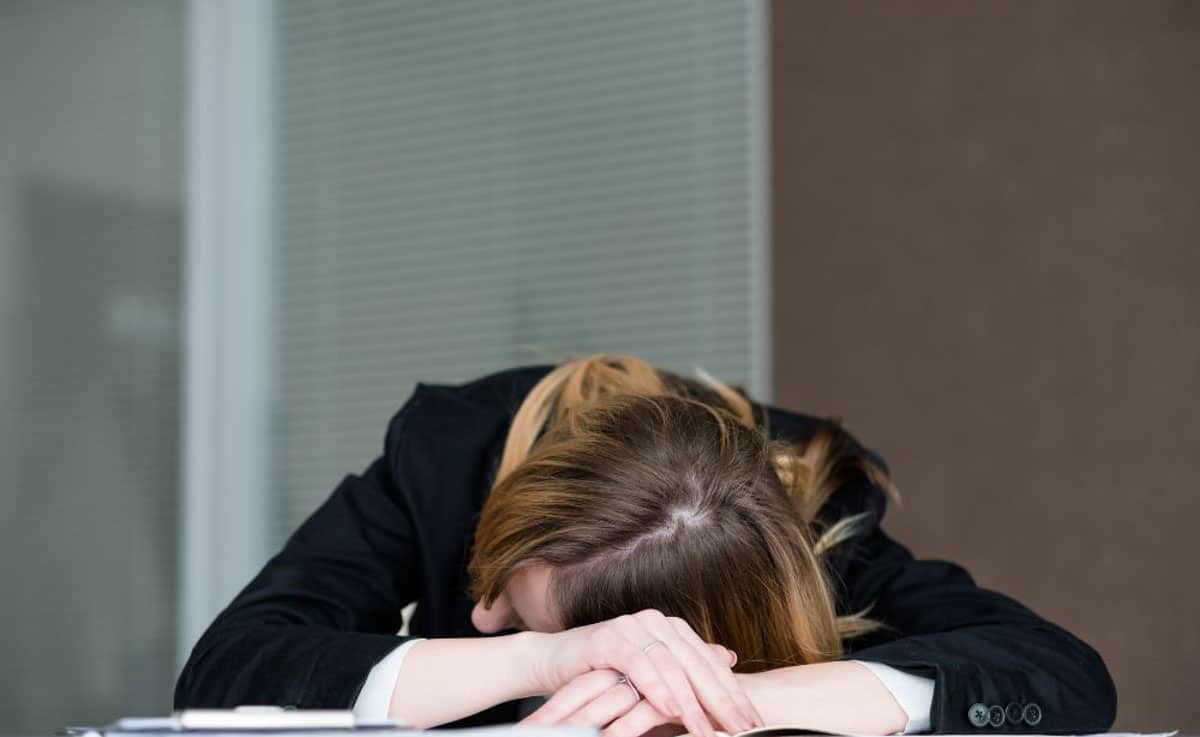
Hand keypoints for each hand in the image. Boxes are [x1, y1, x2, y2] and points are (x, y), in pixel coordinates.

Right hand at [526, 610, 761, 736]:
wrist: (554, 662)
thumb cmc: (604, 673)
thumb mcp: (651, 675)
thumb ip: (687, 665)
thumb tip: (729, 656)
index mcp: (673, 630)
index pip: (710, 665)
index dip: (733, 694)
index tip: (753, 723)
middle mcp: (658, 623)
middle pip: (698, 665)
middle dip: (722, 701)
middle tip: (743, 730)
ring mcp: (634, 626)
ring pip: (672, 666)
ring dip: (691, 702)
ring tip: (708, 730)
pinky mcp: (609, 637)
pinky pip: (639, 664)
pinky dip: (657, 687)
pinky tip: (672, 709)